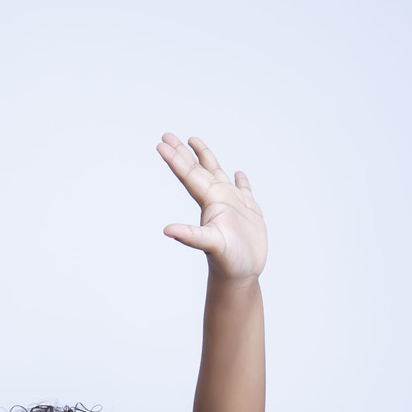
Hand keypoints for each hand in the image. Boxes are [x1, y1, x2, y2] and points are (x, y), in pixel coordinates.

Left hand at [157, 132, 266, 281]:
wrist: (242, 277)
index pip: (189, 176)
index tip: (162, 143)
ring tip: (194, 141)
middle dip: (183, 152)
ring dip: (206, 158)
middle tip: (167, 135)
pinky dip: (241, 181)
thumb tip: (167, 230)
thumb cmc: (227, 262)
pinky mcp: (249, 212)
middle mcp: (218, 199)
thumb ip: (190, 236)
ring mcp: (233, 204)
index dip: (176, 159)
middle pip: (198, 170)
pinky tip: (239, 174)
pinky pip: (244, 190)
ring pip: (217, 174)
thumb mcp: (210, 245)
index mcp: (209, 202)